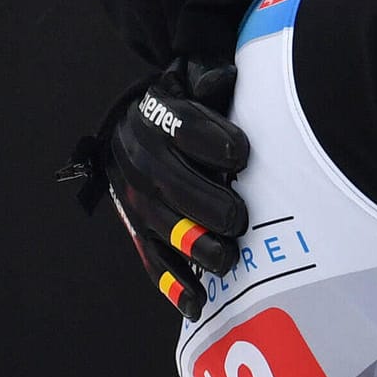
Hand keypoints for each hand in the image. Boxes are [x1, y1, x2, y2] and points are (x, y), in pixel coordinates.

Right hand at [56, 57, 249, 319]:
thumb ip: (209, 74)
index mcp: (155, 114)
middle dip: (203, 202)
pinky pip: (152, 257)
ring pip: (160, 224)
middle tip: (238, 218)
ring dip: (191, 246)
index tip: (241, 153)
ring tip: (226, 260)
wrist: (144, 116)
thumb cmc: (189, 97)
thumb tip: (222, 78)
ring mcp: (135, 196)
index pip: (180, 124)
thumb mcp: (194, 75)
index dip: (209, 139)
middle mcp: (137, 156)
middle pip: (168, 182)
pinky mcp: (139, 226)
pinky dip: (173, 282)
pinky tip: (197, 302)